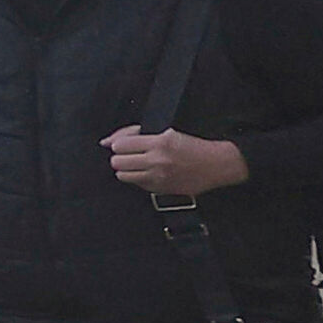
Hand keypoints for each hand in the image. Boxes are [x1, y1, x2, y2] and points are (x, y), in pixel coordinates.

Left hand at [108, 125, 248, 199]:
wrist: (217, 164)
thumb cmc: (192, 146)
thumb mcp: (166, 132)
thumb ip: (134, 134)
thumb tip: (105, 142)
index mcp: (160, 142)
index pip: (119, 145)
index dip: (120, 144)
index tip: (126, 145)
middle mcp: (158, 161)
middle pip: (117, 162)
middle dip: (121, 157)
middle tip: (131, 155)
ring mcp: (159, 177)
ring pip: (122, 175)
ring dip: (127, 169)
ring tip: (139, 164)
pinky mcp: (160, 190)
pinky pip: (136, 184)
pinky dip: (138, 178)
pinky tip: (149, 172)